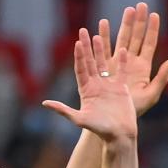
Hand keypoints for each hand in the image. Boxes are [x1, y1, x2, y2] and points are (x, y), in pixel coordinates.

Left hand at [42, 28, 137, 142]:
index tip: (77, 43)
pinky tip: (122, 50)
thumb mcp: (80, 119)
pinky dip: (122, 62)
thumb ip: (63, 110)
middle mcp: (96, 86)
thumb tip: (45, 103)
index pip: (81, 69)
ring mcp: (108, 86)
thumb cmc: (100, 129)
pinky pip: (121, 72)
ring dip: (101, 50)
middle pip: (90, 63)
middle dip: (86, 47)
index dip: (79, 56)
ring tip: (98, 36)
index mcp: (86, 91)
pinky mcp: (121, 88)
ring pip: (104, 64)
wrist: (120, 136)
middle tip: (83, 31)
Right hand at [97, 3, 167, 116]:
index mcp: (143, 67)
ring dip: (123, 24)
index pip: (149, 43)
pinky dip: (104, 36)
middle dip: (138, 21)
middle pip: (136, 37)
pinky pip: (105, 49)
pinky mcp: (106, 67)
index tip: (154, 14)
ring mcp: (118, 62)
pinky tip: (103, 24)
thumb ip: (162, 78)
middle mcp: (131, 62)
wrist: (117, 117)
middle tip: (140, 5)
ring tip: (126, 9)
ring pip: (121, 39)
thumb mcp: (151, 95)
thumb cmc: (135, 109)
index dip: (152, 29)